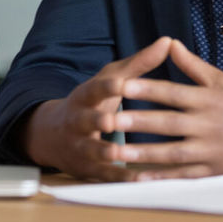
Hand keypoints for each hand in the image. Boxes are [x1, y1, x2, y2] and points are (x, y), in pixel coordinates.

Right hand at [22, 36, 172, 181]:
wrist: (55, 135)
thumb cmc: (94, 101)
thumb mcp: (110, 79)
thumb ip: (139, 64)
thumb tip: (168, 41)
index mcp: (85, 96)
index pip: (95, 89)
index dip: (106, 87)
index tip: (119, 83)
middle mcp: (78, 120)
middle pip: (87, 120)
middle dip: (98, 121)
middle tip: (112, 121)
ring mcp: (79, 145)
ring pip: (91, 150)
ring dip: (105, 153)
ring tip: (120, 154)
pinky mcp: (86, 168)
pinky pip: (103, 175)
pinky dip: (119, 177)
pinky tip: (138, 180)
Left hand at [115, 39, 222, 179]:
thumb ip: (194, 66)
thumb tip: (169, 42)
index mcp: (209, 99)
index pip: (172, 92)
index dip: (146, 88)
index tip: (122, 85)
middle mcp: (209, 124)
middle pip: (167, 123)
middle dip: (137, 121)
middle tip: (108, 119)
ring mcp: (212, 150)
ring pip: (172, 152)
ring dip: (143, 153)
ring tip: (117, 151)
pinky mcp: (217, 171)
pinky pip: (185, 175)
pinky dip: (164, 177)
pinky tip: (142, 178)